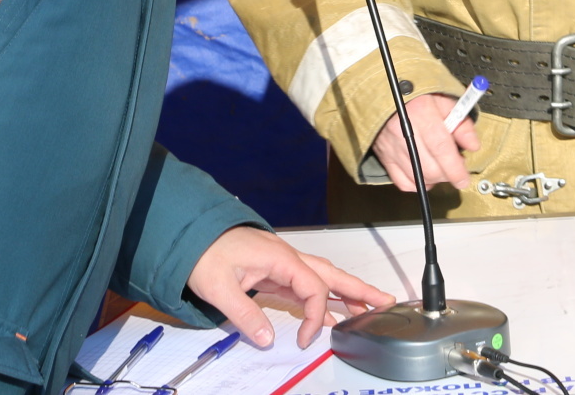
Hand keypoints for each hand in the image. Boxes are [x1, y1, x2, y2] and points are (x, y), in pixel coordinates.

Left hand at [186, 226, 394, 348]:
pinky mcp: (273, 272)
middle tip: (386, 302)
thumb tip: (265, 339)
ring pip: (321, 278)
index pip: (313, 287)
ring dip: (345, 292)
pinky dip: (321, 298)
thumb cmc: (203, 254)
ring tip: (368, 308)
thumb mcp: (218, 287)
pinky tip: (330, 312)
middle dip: (359, 288)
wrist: (189, 235)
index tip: (305, 340)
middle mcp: (286, 257)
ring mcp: (281, 264)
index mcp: (279, 257)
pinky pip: (304, 285)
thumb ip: (243, 313)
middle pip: (330, 273)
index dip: (315, 316)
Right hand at [372, 93, 478, 192]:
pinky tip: (425, 174)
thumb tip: (473, 146)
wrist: (388, 96)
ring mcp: (391, 146)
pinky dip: (417, 184)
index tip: (463, 179)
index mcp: (421, 112)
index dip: (454, 168)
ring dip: (434, 179)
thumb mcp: (444, 102)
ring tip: (441, 167)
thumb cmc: (419, 99)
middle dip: (447, 174)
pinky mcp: (384, 156)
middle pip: (429, 167)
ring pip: (418, 176)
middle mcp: (403, 130)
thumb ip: (461, 123)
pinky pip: (402, 182)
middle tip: (455, 168)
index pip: (440, 147)